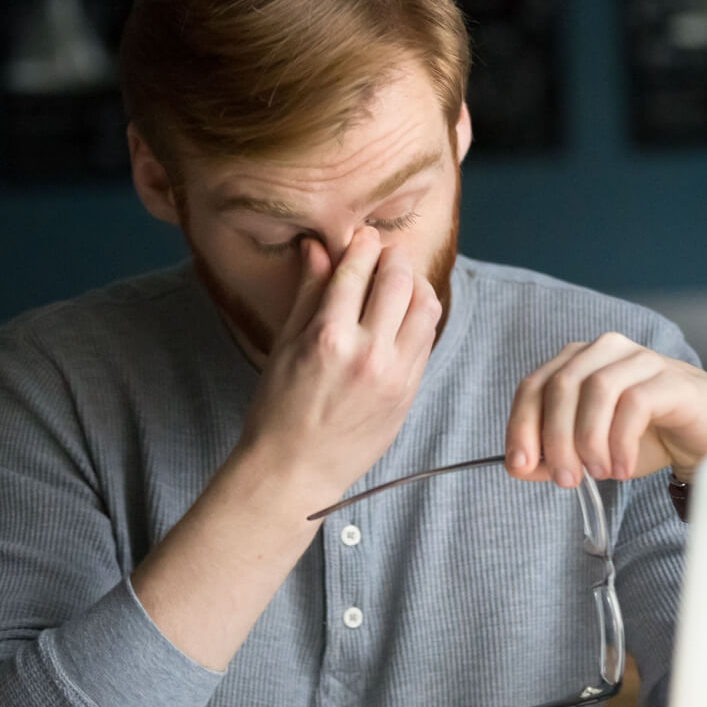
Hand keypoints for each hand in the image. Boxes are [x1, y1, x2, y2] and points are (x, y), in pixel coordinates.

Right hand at [238, 226, 441, 507]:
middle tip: (384, 252)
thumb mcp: (285, 345)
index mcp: (328, 338)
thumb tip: (317, 247)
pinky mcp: (410, 391)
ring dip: (415, 283)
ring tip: (398, 281)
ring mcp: (394, 374)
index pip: (357, 270)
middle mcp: (367, 353)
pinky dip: (420, 316)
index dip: (362, 245)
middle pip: (399, 280)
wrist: (296, 469)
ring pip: (425, 306)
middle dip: (393, 256)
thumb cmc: (279, 408)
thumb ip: (308, 292)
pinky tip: (403, 313)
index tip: (362, 237)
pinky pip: (427, 337)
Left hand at [504, 332, 706, 487]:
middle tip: (566, 480)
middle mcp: (606, 351)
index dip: (521, 426)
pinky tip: (623, 468)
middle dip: (555, 439)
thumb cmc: (648, 438)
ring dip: (589, 440)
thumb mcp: (590, 452)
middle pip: (561, 386)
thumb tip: (518, 467)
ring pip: (596, 390)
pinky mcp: (671, 380)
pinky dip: (621, 442)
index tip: (520, 467)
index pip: (534, 386)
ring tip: (599, 474)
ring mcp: (641, 360)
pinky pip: (635, 404)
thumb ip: (554, 456)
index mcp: (578, 362)